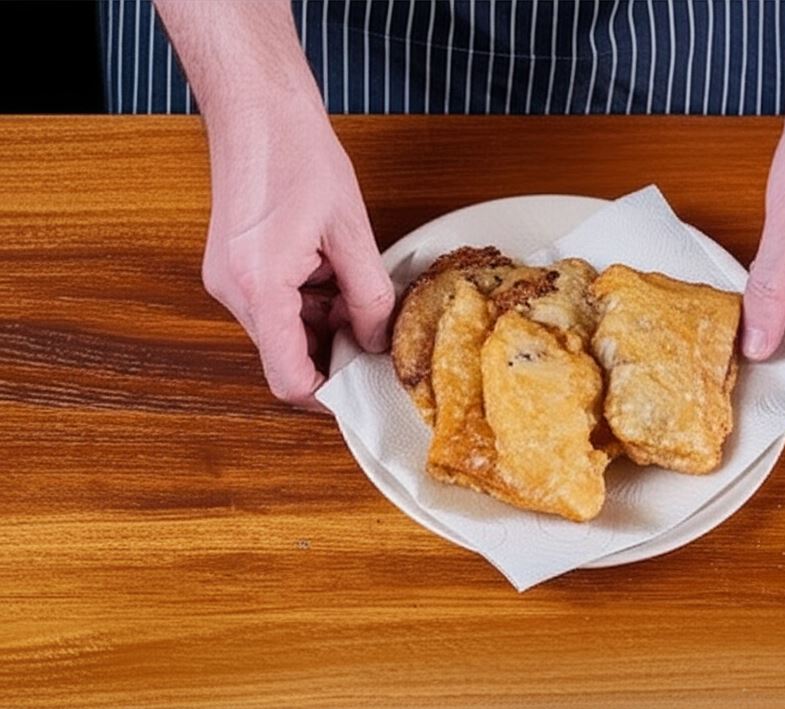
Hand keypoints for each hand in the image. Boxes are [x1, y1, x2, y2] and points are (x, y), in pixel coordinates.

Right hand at [201, 95, 393, 407]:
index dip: (328, 395)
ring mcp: (229, 281)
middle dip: (333, 351)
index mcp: (259, 287)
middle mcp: (233, 292)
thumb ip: (369, 296)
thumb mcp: (351, 231)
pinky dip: (308, 303)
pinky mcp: (234, 269)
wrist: (256, 109)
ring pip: (283, 332)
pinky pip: (275, 307)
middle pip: (286, 356)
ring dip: (323, 323)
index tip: (361, 389)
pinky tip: (332, 271)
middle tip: (373, 329)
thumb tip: (377, 340)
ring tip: (353, 285)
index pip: (288, 379)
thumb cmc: (296, 154)